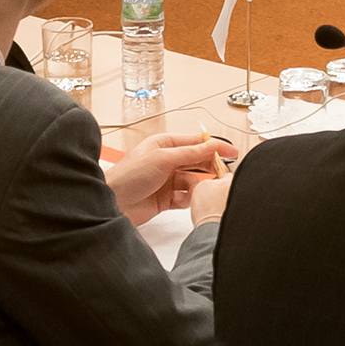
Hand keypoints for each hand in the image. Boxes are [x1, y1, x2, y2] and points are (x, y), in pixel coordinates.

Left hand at [106, 131, 226, 224]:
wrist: (112, 202)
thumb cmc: (129, 176)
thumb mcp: (163, 159)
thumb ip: (190, 153)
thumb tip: (212, 146)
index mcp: (165, 145)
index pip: (196, 143)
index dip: (215, 146)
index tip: (232, 152)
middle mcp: (167, 161)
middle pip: (197, 162)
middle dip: (210, 167)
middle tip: (224, 173)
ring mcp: (167, 180)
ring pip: (194, 181)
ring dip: (197, 185)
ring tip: (199, 189)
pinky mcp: (166, 199)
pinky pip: (186, 197)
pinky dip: (189, 199)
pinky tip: (186, 199)